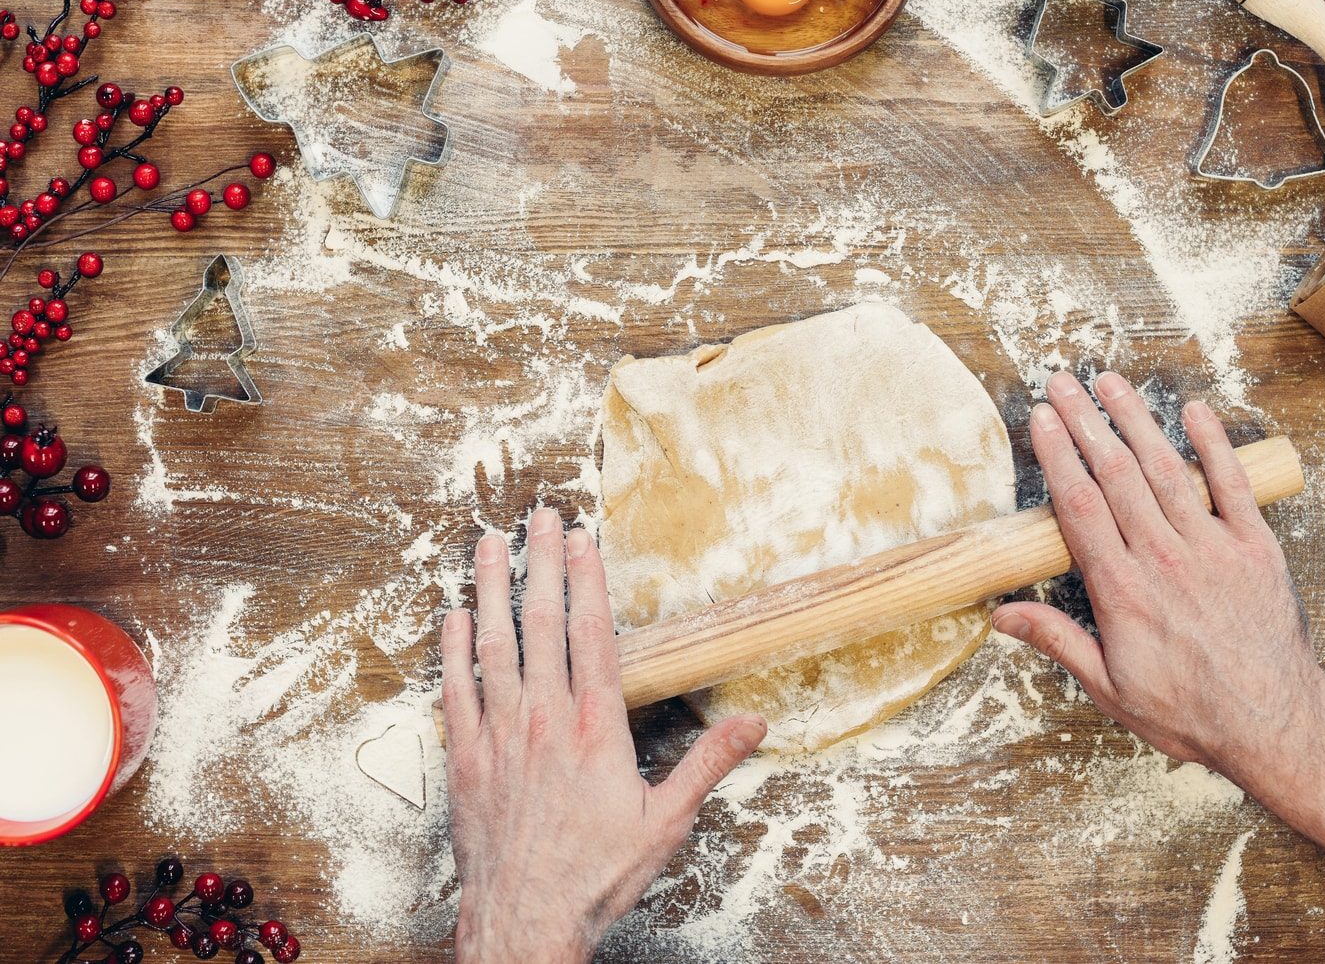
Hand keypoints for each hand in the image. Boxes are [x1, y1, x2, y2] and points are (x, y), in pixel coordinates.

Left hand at [442, 509, 767, 962]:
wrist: (524, 921)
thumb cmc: (595, 876)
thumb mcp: (667, 822)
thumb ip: (708, 763)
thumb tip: (755, 724)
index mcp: (595, 729)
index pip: (592, 634)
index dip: (586, 580)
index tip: (583, 539)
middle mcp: (544, 721)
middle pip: (540, 623)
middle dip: (540, 564)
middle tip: (538, 517)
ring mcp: (498, 736)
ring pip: (492, 645)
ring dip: (490, 589)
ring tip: (487, 543)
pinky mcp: (465, 760)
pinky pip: (455, 690)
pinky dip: (453, 649)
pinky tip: (453, 616)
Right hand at [992, 371, 1324, 785]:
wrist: (1274, 727)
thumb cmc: (1189, 713)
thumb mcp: (1109, 688)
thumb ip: (1056, 642)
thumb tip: (1001, 616)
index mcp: (1122, 591)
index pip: (1079, 506)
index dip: (1058, 455)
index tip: (1041, 419)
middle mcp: (1164, 558)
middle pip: (1116, 474)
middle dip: (1085, 422)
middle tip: (1062, 383)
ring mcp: (1213, 547)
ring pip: (1166, 468)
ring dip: (1136, 420)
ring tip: (1110, 382)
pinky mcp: (1255, 547)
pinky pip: (1233, 484)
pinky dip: (1214, 444)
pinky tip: (1196, 411)